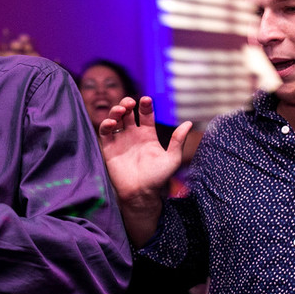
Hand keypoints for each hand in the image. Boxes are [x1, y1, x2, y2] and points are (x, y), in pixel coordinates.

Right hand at [98, 96, 191, 245]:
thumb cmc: (158, 178)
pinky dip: (106, 125)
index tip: (146, 100)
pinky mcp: (109, 149)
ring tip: (120, 110)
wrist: (141, 193)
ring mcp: (120, 141)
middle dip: (127, 103)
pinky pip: (105, 133)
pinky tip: (111, 123)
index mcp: (148, 135)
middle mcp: (133, 135)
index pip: (145, 114)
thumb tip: (189, 123)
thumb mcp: (172, 158)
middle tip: (129, 103)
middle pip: (128, 113)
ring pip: (116, 119)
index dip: (145, 105)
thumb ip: (178, 140)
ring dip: (116, 111)